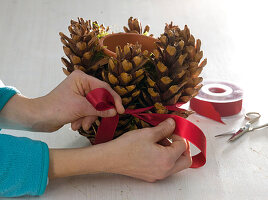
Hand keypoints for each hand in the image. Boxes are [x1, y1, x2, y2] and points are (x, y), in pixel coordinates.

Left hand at [0, 70, 123, 131]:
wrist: (38, 118)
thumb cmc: (57, 108)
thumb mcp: (81, 108)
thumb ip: (99, 109)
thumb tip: (115, 112)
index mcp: (82, 78)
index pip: (104, 87)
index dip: (113, 99)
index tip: (121, 110)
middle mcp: (82, 84)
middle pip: (100, 98)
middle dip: (96, 112)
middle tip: (93, 122)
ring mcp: (80, 93)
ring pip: (94, 107)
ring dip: (88, 118)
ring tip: (79, 125)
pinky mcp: (77, 103)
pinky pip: (88, 111)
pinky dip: (84, 119)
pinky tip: (75, 125)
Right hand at [48, 118, 191, 181]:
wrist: (110, 158)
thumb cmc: (127, 146)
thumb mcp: (148, 133)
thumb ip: (164, 128)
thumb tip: (173, 123)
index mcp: (167, 160)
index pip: (183, 146)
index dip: (179, 134)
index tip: (172, 128)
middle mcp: (165, 171)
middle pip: (185, 161)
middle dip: (182, 147)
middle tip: (174, 136)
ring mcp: (158, 175)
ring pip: (175, 165)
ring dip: (173, 152)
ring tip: (159, 140)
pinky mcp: (151, 176)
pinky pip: (165, 168)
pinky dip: (165, 158)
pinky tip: (153, 148)